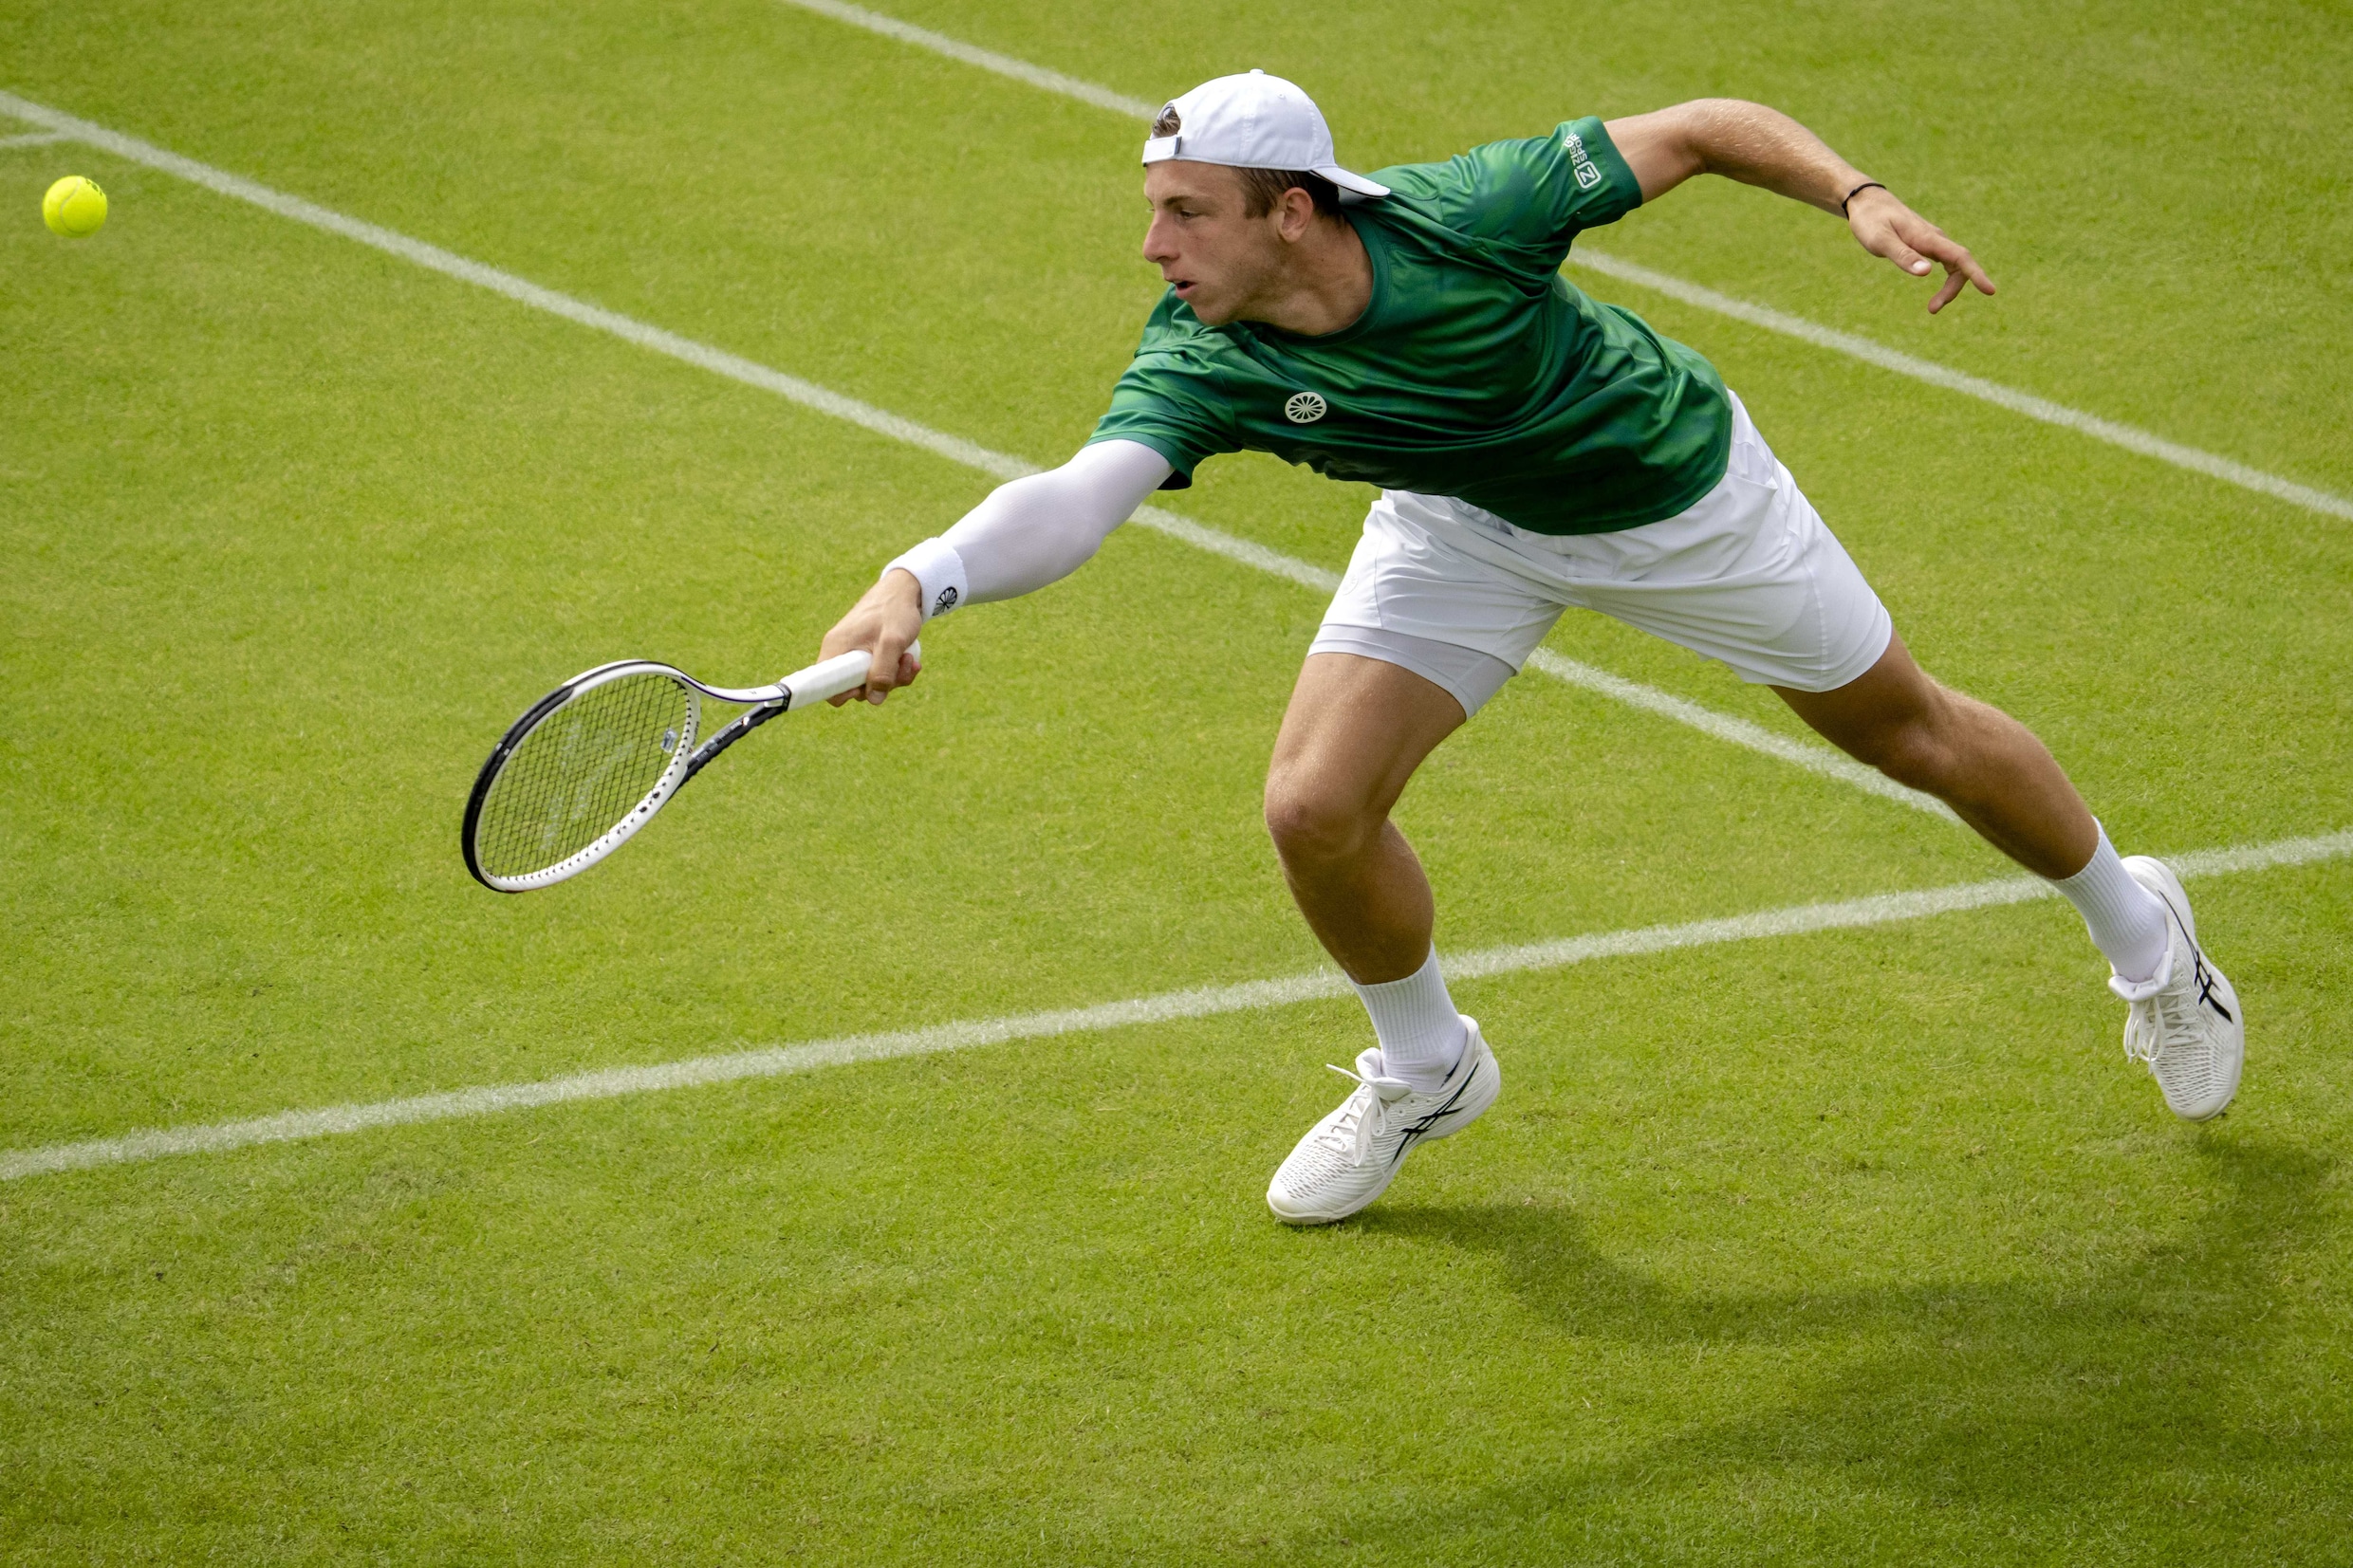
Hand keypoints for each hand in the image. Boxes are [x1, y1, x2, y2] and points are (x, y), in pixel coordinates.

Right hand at [818, 569, 923, 706]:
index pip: (825, 686)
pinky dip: (896, 670)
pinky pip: (878, 672)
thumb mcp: (892, 642)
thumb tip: (875, 699)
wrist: (904, 591)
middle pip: (854, 687)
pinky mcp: (867, 654)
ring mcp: (854, 653)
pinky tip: (910, 659)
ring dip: (894, 677)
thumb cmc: (895, 610)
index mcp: (836, 647)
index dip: (844, 694)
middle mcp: (841, 652)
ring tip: (910, 658)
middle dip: (881, 684)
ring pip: (870, 682)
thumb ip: (883, 671)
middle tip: (902, 666)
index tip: (868, 688)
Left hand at [1846, 186, 1994, 312]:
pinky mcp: (1926, 243)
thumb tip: (1926, 273)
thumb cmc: (1871, 221)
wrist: (1867, 201)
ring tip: (1932, 307)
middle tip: (1932, 309)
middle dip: (1953, 289)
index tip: (1990, 291)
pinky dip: (1946, 278)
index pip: (1960, 257)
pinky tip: (1938, 290)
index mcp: (1927, 237)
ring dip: (1949, 287)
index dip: (1976, 274)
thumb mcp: (1880, 241)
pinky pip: (1945, 262)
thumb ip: (1903, 256)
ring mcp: (1932, 240)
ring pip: (1953, 265)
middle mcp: (1935, 238)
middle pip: (1959, 265)